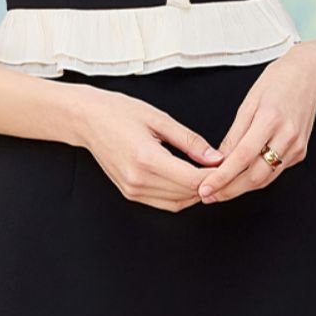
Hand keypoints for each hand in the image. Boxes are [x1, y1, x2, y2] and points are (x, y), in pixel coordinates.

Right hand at [78, 90, 226, 211]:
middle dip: (210, 184)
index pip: (192, 179)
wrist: (87, 120)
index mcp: (146, 159)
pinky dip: (182, 196)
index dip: (215, 176)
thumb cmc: (118, 112)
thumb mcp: (159, 118)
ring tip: (209, 174)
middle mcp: (138, 180)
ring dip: (197, 192)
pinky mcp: (131, 193)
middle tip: (224, 168)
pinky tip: (189, 180)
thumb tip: (215, 157)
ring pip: (178, 202)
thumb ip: (190, 140)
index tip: (228, 165)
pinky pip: (165, 203)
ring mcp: (133, 190)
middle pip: (187, 194)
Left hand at [195, 48, 315, 203]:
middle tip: (208, 196)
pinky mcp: (300, 153)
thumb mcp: (248, 103)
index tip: (205, 188)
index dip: (222, 177)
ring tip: (219, 192)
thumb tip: (217, 160)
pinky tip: (240, 180)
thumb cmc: (276, 83)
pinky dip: (256, 178)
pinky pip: (275, 172)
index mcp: (270, 120)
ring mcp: (296, 147)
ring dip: (241, 188)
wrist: (308, 77)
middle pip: (255, 175)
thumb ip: (234, 135)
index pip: (241, 157)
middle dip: (229, 190)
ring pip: (266, 178)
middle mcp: (287, 136)